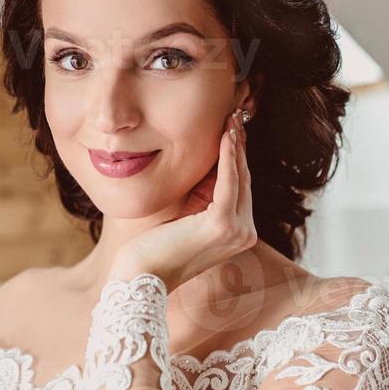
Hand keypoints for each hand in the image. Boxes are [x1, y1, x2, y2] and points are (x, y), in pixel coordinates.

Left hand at [107, 109, 256, 293]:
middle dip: (239, 145)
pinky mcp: (223, 225)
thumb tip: (213, 158)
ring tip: (232, 118)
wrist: (142, 274)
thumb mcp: (186, 213)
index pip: (240, 187)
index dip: (237, 156)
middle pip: (244, 179)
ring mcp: (238, 232)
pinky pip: (229, 182)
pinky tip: (226, 135)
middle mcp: (246, 234)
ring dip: (236, 144)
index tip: (232, 128)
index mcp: (239, 233)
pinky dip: (228, 156)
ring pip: (239, 177)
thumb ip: (203, 191)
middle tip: (235, 115)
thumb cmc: (156, 246)